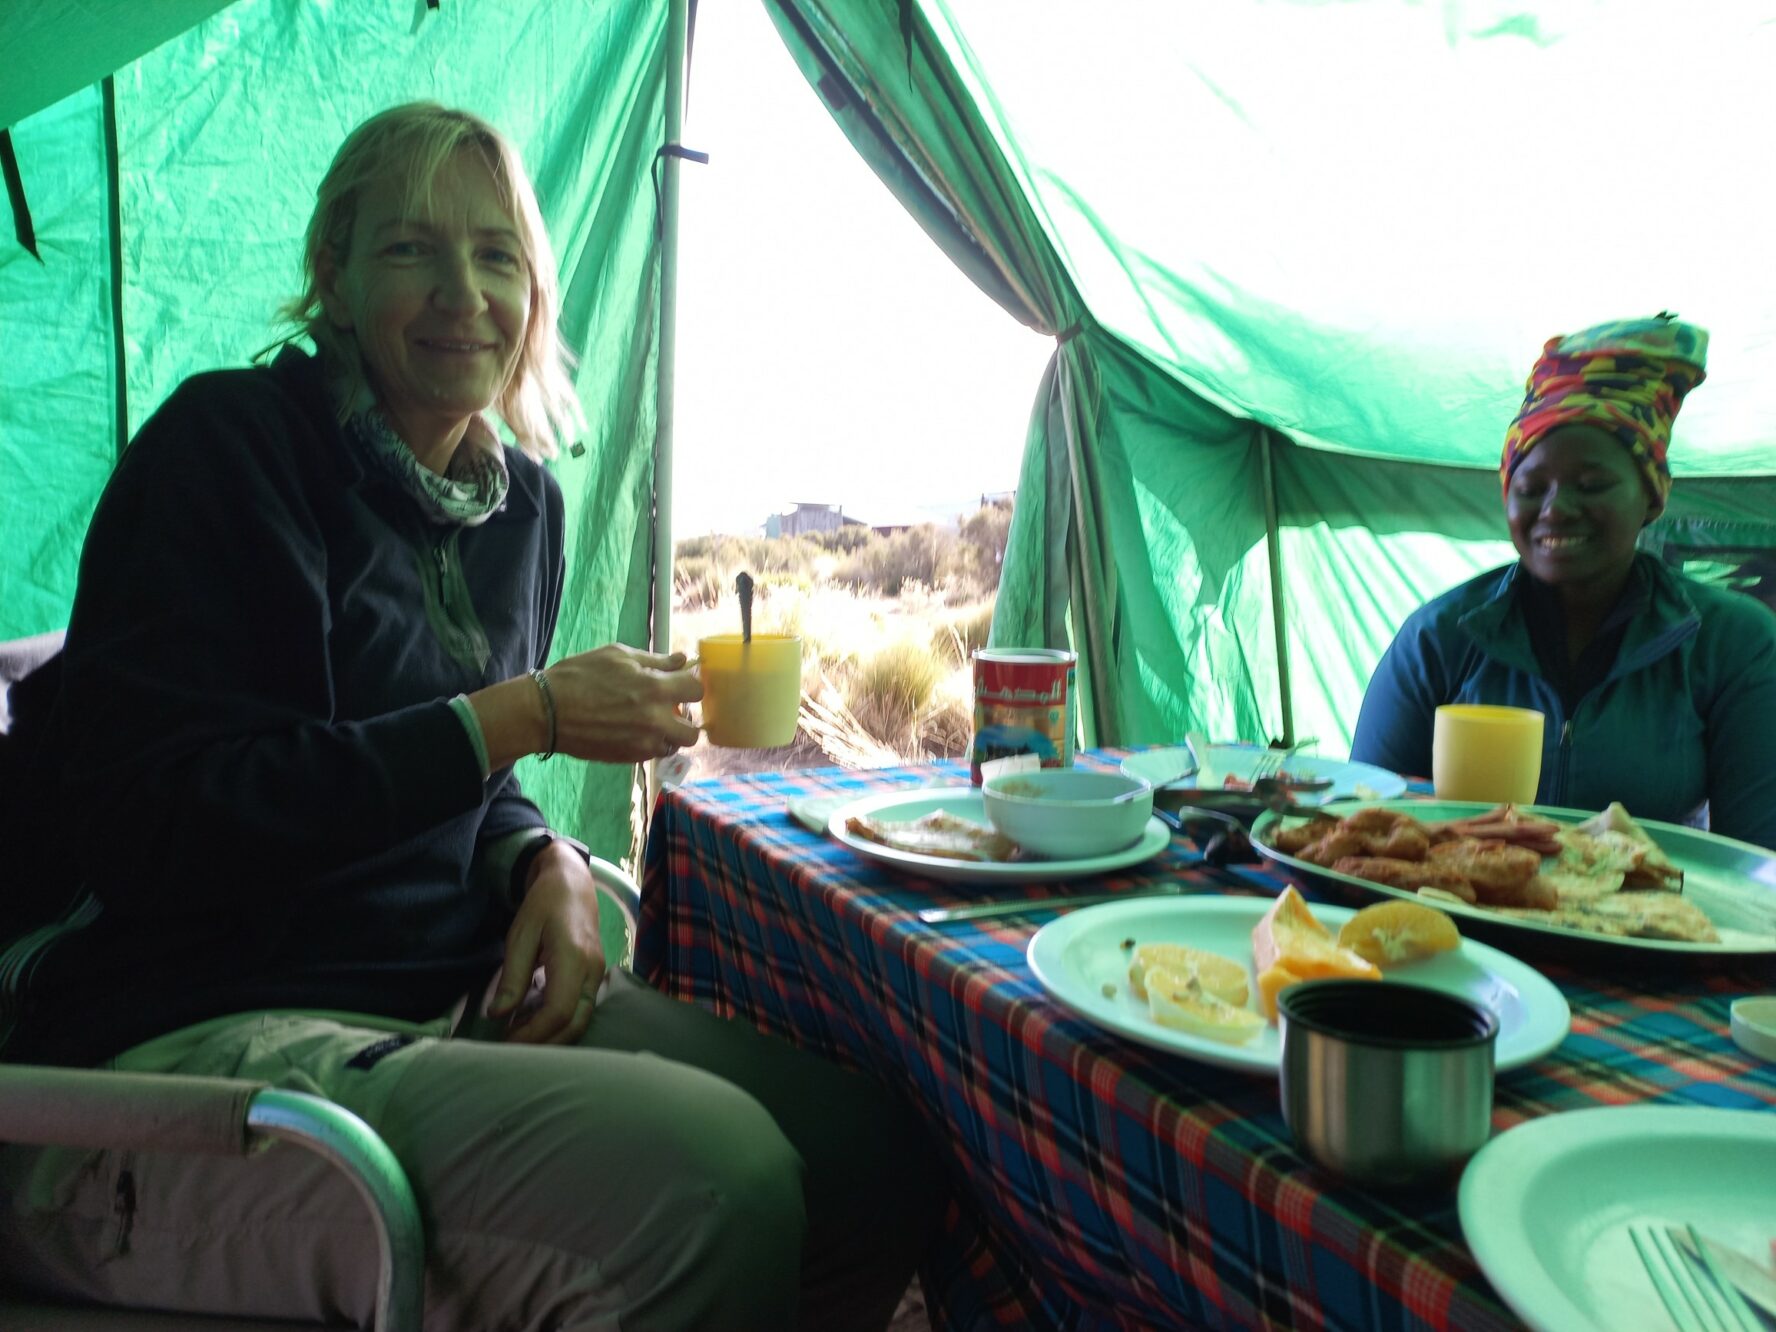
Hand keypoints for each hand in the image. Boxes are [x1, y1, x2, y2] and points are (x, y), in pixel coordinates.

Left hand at [486, 842, 605, 1044]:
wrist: (572, 884)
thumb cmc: (543, 905)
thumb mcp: (520, 935)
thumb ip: (512, 976)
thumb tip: (499, 1015)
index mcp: (573, 958)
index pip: (558, 1011)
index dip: (533, 1033)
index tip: (506, 1041)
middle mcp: (592, 971)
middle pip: (575, 1024)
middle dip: (544, 1044)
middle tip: (511, 1049)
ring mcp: (597, 975)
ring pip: (581, 1021)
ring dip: (552, 1037)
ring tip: (519, 1037)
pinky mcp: (594, 977)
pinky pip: (581, 1010)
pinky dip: (559, 1024)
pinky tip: (533, 1022)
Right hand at [546, 643, 702, 763]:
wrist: (547, 711)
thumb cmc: (579, 675)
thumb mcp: (617, 655)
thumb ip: (655, 660)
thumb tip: (682, 660)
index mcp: (655, 688)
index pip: (696, 691)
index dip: (689, 686)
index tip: (679, 685)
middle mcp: (655, 720)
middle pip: (693, 730)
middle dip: (685, 719)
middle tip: (670, 710)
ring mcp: (643, 743)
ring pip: (676, 746)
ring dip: (671, 736)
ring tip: (654, 724)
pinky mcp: (630, 758)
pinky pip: (654, 754)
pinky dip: (651, 745)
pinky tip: (635, 733)